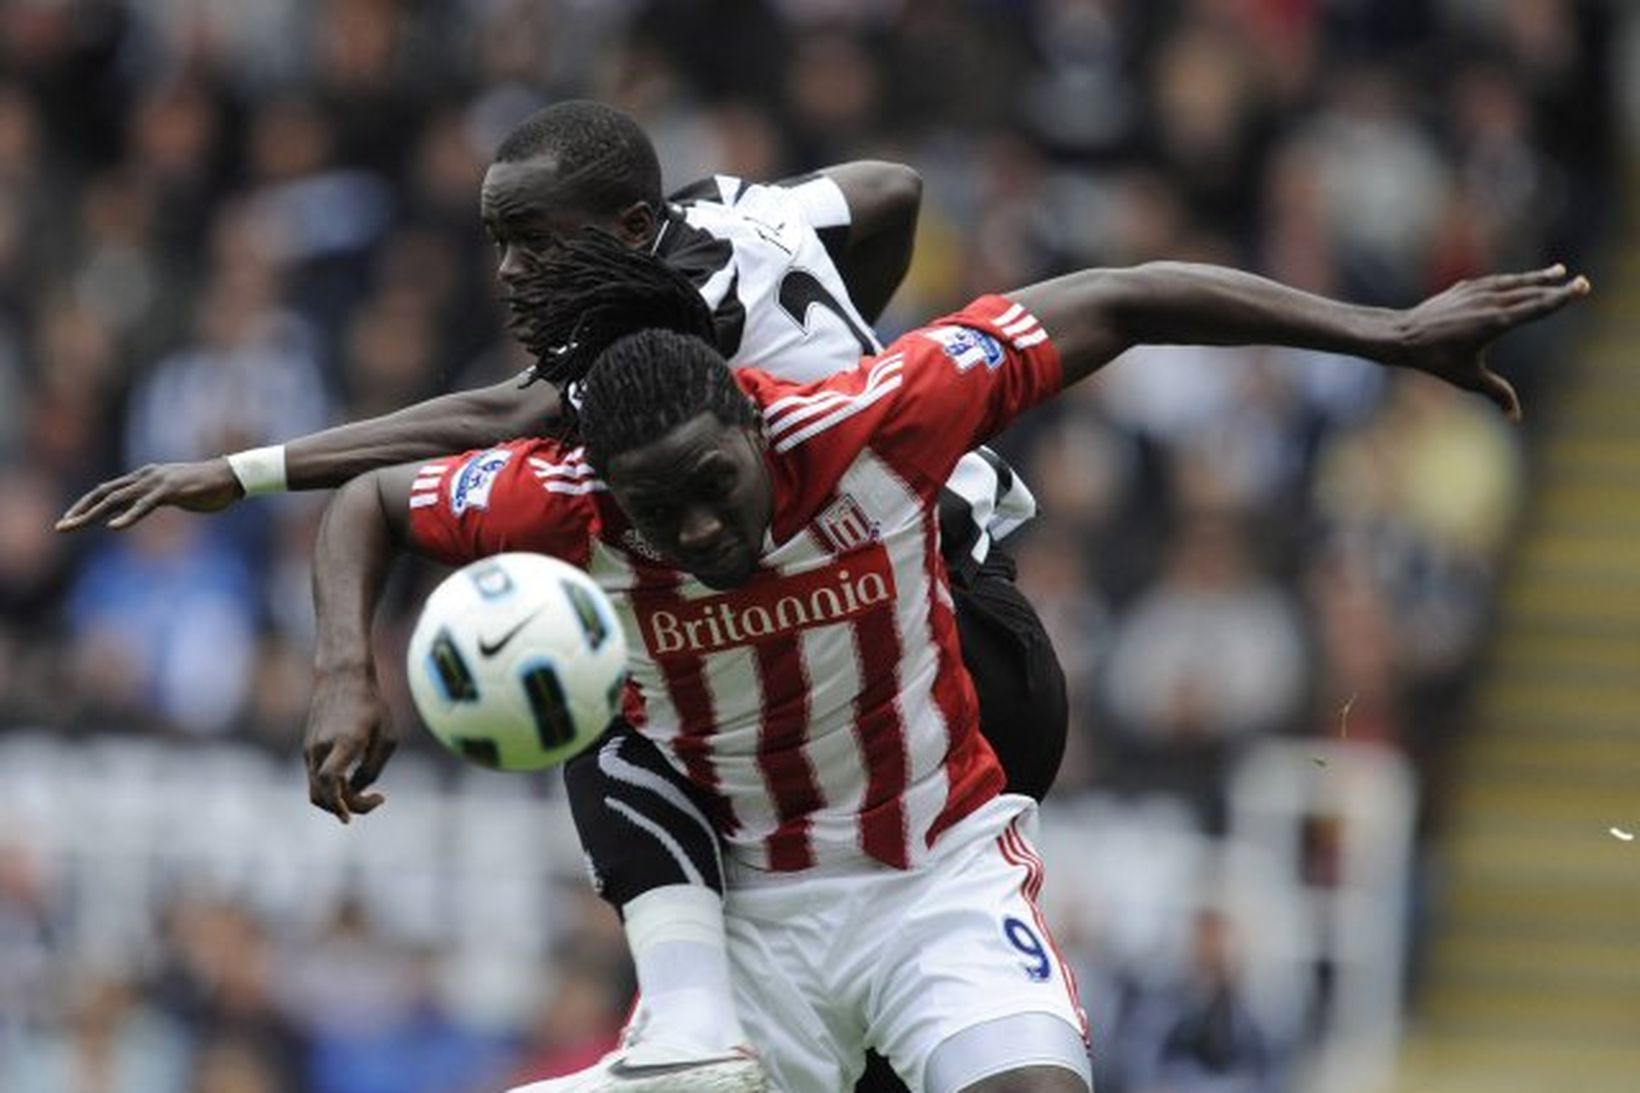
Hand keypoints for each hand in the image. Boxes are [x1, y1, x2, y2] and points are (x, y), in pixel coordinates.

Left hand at [56, 458, 243, 531]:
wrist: (234, 476)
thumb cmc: (210, 488)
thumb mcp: (177, 495)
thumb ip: (158, 500)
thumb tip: (148, 508)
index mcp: (145, 477)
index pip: (107, 491)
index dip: (86, 505)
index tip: (71, 520)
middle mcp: (145, 476)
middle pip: (104, 493)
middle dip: (80, 510)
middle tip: (60, 527)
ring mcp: (157, 482)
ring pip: (116, 498)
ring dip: (91, 514)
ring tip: (73, 526)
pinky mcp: (170, 490)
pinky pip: (144, 505)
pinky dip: (128, 516)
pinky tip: (113, 527)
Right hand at [304, 667, 397, 823]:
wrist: (342, 677)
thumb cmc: (372, 705)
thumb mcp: (387, 736)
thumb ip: (374, 767)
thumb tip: (358, 791)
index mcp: (345, 741)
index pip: (330, 781)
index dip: (338, 804)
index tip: (351, 816)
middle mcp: (322, 747)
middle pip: (321, 794)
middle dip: (344, 807)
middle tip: (375, 799)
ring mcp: (311, 748)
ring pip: (316, 789)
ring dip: (337, 799)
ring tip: (366, 792)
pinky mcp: (308, 748)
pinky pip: (316, 777)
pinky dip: (332, 787)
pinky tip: (353, 778)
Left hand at [1393, 264, 1590, 421]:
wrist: (1403, 336)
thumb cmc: (1435, 360)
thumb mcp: (1468, 379)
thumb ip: (1497, 393)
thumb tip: (1516, 417)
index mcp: (1495, 322)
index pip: (1536, 307)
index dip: (1560, 297)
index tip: (1581, 287)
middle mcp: (1489, 303)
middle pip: (1530, 292)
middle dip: (1555, 286)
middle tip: (1581, 282)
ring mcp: (1476, 292)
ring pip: (1513, 282)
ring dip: (1536, 277)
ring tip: (1557, 270)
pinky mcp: (1464, 288)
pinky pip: (1494, 281)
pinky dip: (1511, 279)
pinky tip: (1519, 279)